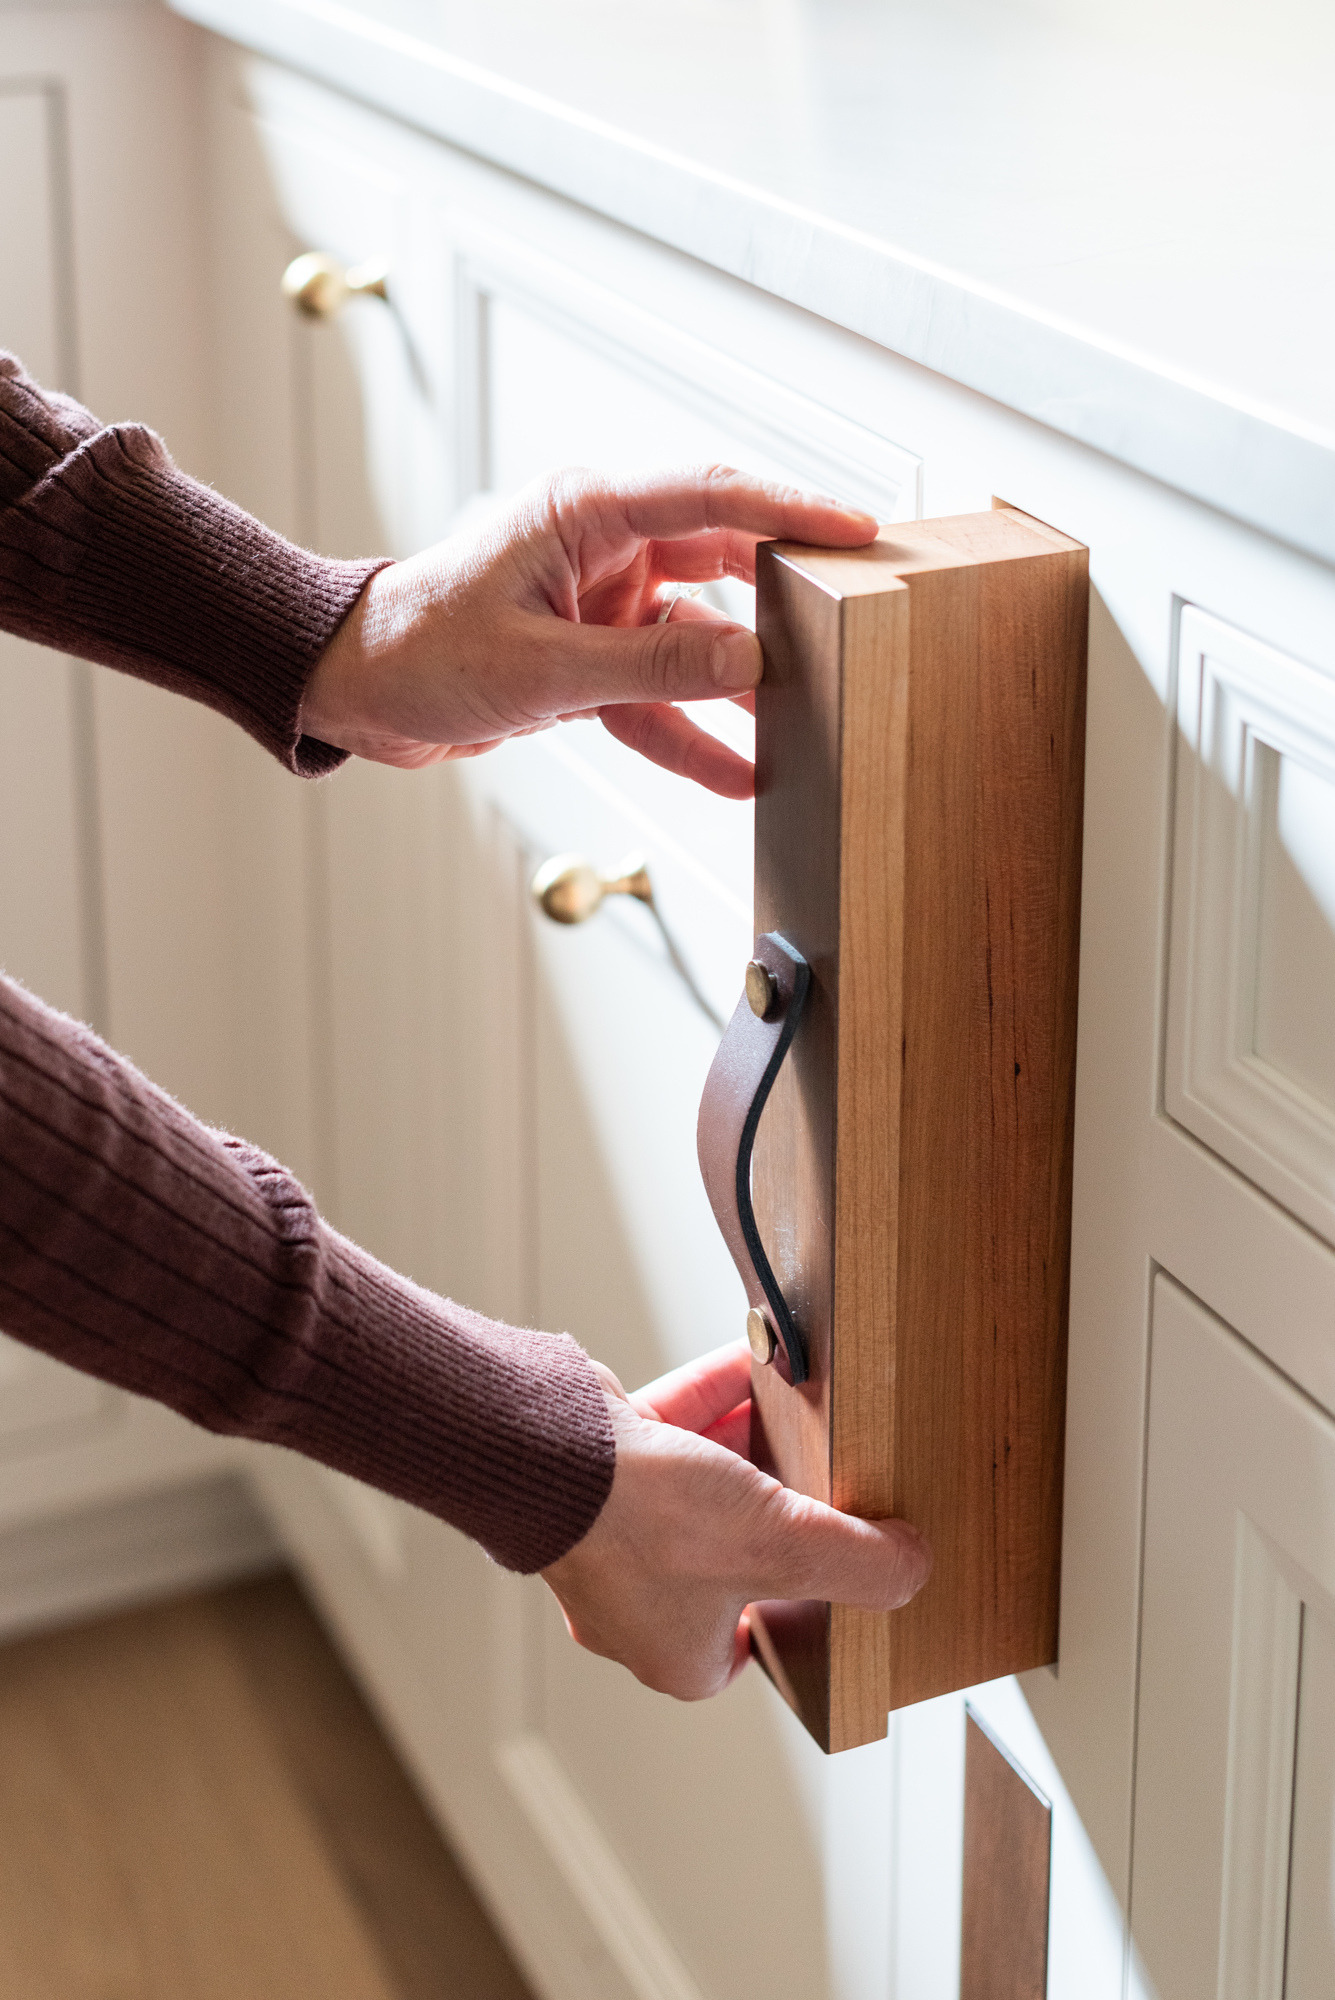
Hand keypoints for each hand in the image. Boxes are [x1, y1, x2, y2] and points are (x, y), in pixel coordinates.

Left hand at [300, 466, 877, 797]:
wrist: (354, 692)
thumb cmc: (419, 653)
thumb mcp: (542, 670)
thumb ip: (652, 667)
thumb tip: (751, 665)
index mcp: (585, 514)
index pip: (711, 499)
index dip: (791, 512)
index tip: (858, 531)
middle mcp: (603, 549)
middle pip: (721, 562)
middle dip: (785, 598)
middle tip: (856, 620)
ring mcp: (602, 605)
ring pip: (699, 637)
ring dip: (744, 683)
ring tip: (810, 719)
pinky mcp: (593, 658)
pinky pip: (661, 695)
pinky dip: (693, 734)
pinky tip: (740, 775)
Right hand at [541, 1340, 930, 1700]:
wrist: (545, 1449)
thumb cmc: (642, 1525)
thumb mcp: (783, 1551)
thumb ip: (859, 1566)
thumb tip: (913, 1568)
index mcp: (675, 1651)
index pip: (750, 1646)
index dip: (794, 1612)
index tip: (825, 1574)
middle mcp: (640, 1598)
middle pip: (733, 1555)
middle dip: (777, 1512)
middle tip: (820, 1481)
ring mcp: (617, 1529)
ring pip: (704, 1488)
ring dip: (750, 1448)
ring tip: (800, 1413)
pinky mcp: (606, 1467)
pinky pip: (675, 1431)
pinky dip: (716, 1400)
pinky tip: (755, 1361)